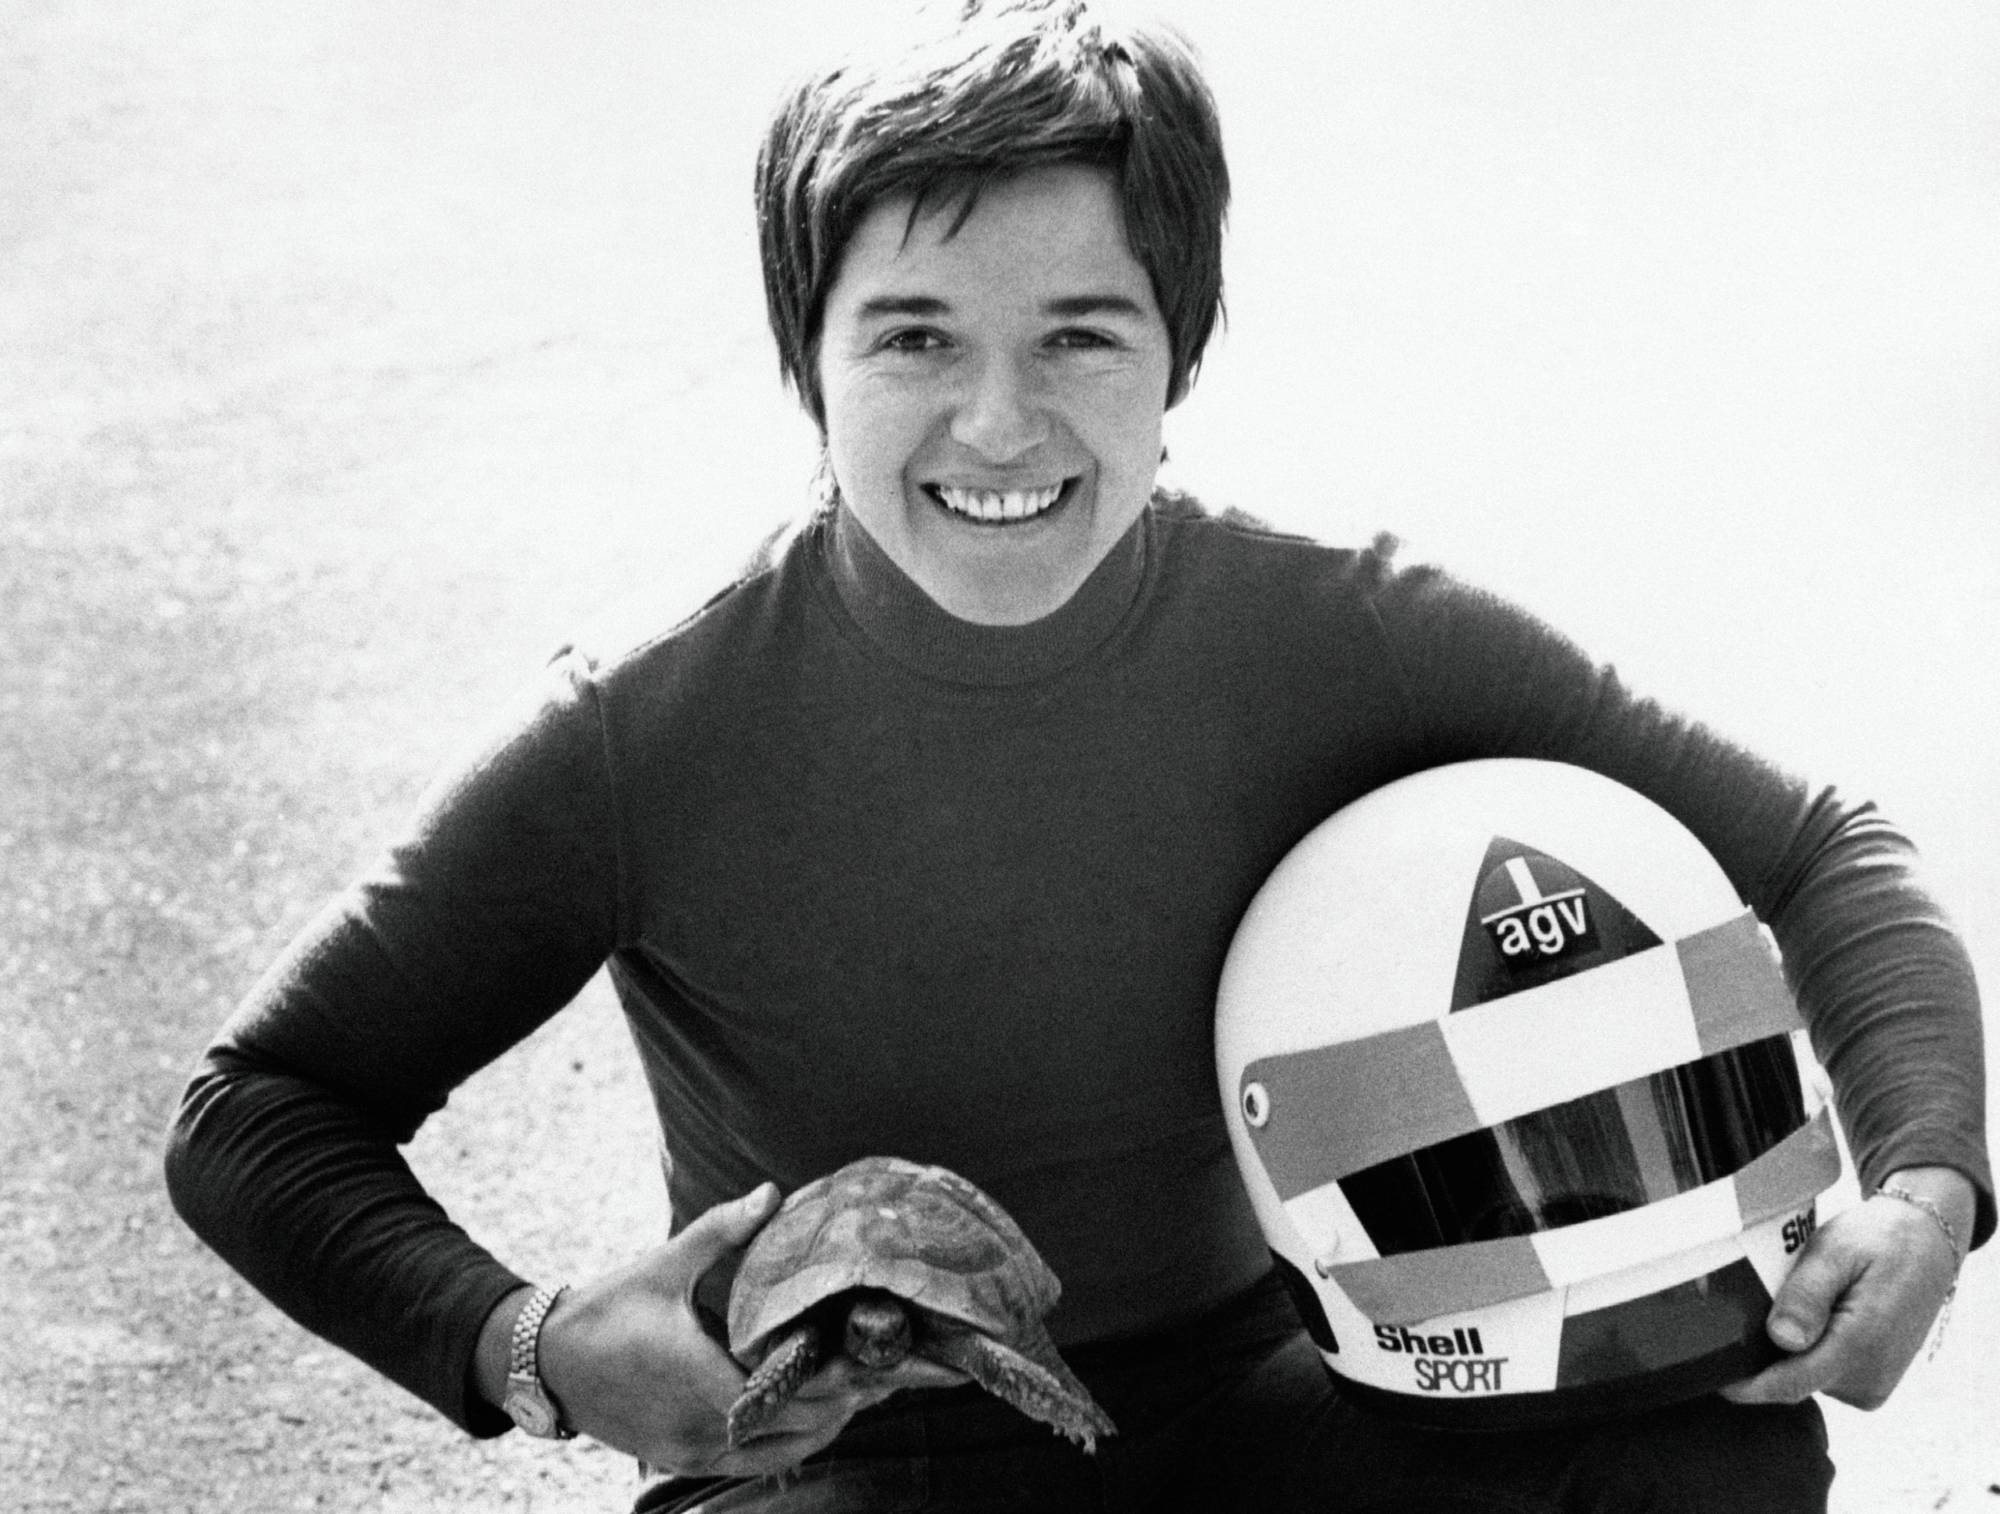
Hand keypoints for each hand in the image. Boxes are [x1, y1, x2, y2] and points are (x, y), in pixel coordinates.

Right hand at [533, 1184, 960, 1476]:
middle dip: (841, 1404)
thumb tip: (773, 1192)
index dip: (834, 1383)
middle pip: (792, 1429)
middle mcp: (698, 1424)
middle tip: (883, 1377)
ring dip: (818, 1428)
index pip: (785, 1394)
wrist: (544, 1361)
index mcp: (699, 1377)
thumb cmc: (607, 1309)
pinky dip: (784, 1445)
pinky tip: (808, 1418)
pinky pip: (747, 1463)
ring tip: (857, 1396)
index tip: (873, 1361)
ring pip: (775, 1455)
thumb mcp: (664, 1264)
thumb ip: (722, 1231)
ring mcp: (688, 1449)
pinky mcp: (679, 1458)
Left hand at [1720, 1170, 1967, 1410]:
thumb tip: (1782, 1340)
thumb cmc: (1877, 1240)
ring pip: (1805, 1379)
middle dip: (1759, 1356)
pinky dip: (1805, 1353)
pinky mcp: (1871, 1381)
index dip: (1745, 1386)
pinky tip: (1803, 1318)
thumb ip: (1807, 1295)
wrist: (1925, 1243)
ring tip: (1781, 1303)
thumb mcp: (1835, 1251)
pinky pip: (1823, 1375)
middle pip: (1792, 1381)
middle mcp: (1869, 1376)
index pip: (1789, 1384)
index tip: (1709, 1375)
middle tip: (1736, 1312)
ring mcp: (1873, 1383)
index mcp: (1861, 1346)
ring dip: (1783, 1352)